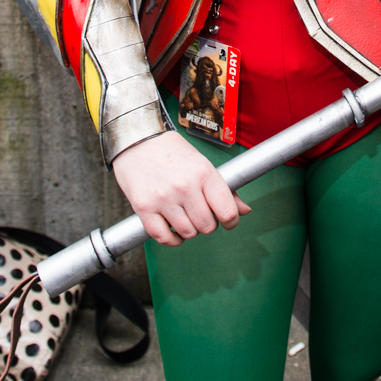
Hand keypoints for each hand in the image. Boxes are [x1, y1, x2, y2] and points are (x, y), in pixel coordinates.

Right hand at [112, 130, 251, 246]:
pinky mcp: (144, 208)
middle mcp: (185, 186)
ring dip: (188, 230)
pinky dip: (171, 239)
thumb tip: (244, 211)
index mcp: (203, 172)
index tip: (227, 220)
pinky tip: (171, 229)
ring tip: (184, 216)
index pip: (227, 211)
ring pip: (188, 233)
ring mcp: (163, 198)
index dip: (231, 220)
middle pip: (207, 226)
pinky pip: (164, 238)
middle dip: (207, 224)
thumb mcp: (202, 163)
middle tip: (200, 213)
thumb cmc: (171, 151)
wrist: (136, 140)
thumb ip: (223, 189)